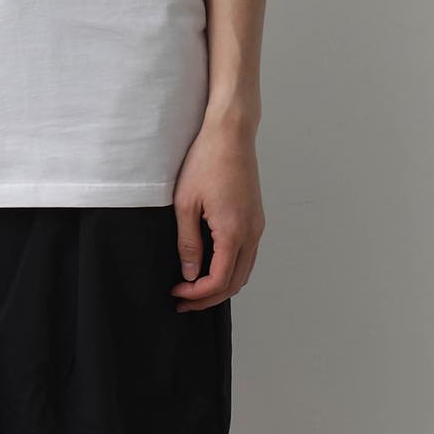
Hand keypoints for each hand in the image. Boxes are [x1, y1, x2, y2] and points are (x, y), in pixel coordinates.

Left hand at [170, 121, 264, 311]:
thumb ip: (188, 243)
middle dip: (209, 297)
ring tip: (194, 287)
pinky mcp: (256, 217)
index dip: (197, 294)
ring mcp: (257, 225)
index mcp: (234, 232)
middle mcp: (252, 233)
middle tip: (183, 300)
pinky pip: (247, 255)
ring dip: (221, 285)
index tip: (176, 293)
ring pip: (244, 271)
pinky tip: (210, 265)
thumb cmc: (206, 161)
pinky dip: (231, 268)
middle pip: (236, 283)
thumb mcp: (186, 203)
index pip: (219, 281)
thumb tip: (190, 274)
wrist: (231, 133)